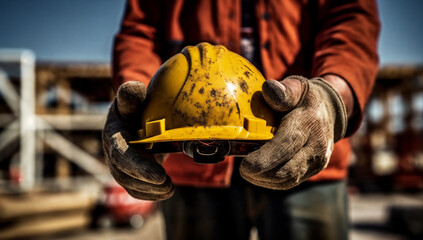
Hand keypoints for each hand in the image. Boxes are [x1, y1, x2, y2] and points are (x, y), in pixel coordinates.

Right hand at [102, 81, 173, 199]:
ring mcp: (120, 165)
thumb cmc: (135, 106)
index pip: (122, 154)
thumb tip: (131, 88)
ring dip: (150, 191)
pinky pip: (136, 189)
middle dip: (146, 182)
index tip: (159, 175)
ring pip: (130, 184)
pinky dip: (150, 194)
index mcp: (114, 134)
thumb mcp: (133, 98)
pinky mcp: (129, 174)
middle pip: (125, 173)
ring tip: (169, 189)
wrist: (135, 117)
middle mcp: (113, 153)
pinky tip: (164, 193)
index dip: (139, 166)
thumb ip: (131, 94)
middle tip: (168, 185)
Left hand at [239, 76, 347, 189]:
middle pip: (287, 171)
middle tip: (243, 169)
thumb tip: (268, 88)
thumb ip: (283, 90)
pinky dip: (271, 181)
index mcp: (309, 123)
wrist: (330, 111)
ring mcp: (317, 161)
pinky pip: (290, 182)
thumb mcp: (297, 87)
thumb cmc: (305, 98)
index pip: (287, 146)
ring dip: (264, 180)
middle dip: (261, 174)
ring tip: (249, 170)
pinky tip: (260, 173)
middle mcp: (317, 146)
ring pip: (287, 180)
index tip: (245, 165)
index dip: (265, 159)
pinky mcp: (313, 170)